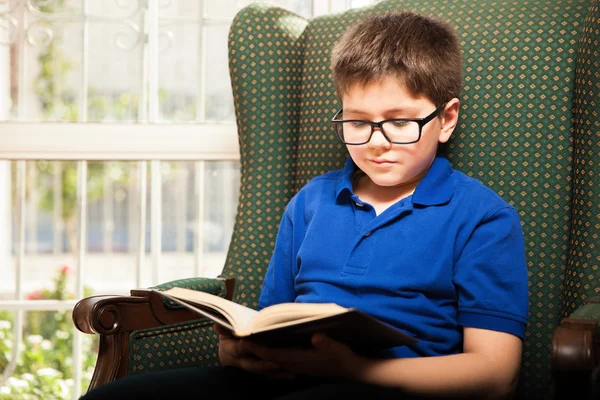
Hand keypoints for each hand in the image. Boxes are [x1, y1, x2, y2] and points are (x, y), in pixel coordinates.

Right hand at [214, 323, 294, 379]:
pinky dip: (281, 377)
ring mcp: (252, 368)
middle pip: (254, 366)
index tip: (252, 345)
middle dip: (265, 366)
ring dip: (277, 375)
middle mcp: (243, 362)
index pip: (240, 350)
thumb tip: (218, 323)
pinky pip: (270, 376)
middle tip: (278, 364)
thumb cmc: (229, 336)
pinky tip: (293, 377)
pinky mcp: (261, 371)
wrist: (227, 353)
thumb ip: (224, 327)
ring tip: (291, 375)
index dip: (246, 348)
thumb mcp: (225, 331)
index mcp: (233, 351)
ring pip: (264, 374)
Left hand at [241, 332, 359, 378]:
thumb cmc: (342, 356)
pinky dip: (270, 357)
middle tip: (238, 340)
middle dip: (254, 351)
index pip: (273, 354)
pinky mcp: (300, 367)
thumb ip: (325, 343)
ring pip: (273, 361)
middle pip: (269, 359)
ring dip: (260, 354)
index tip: (244, 341)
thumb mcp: (336, 347)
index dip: (258, 348)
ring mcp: (296, 368)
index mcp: (299, 359)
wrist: (350, 369)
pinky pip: (280, 362)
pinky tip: (267, 350)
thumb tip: (316, 336)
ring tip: (248, 343)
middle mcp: (294, 365)